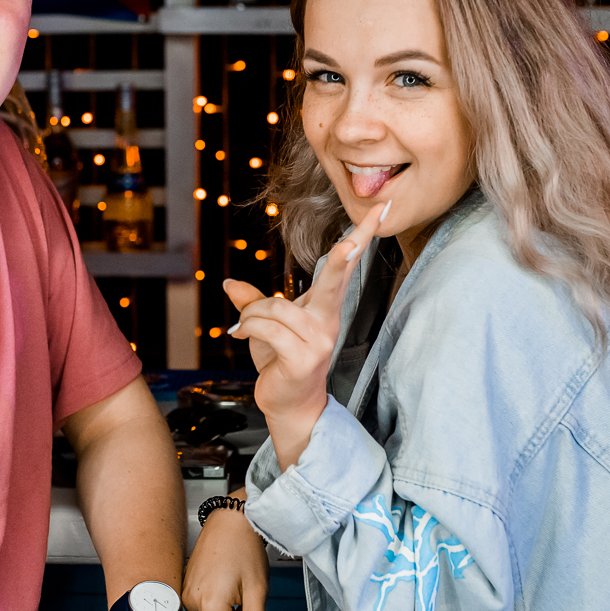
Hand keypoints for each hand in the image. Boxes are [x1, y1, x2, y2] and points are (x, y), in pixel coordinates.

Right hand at [183, 490, 269, 610]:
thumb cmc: (244, 548)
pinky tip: (225, 587)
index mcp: (209, 604)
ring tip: (237, 592)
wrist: (231, 521)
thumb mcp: (257, 590)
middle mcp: (190, 601)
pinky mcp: (185, 588)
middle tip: (247, 603)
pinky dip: (216, 608)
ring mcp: (185, 594)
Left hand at [222, 201, 386, 469]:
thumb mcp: (266, 327)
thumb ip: (252, 303)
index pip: (346, 265)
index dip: (363, 236)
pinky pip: (268, 330)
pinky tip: (239, 335)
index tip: (380, 208)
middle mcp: (327, 320)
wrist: (287, 402)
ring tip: (243, 328)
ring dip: (252, 316)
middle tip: (351, 242)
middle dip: (342, 258)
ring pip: (277, 308)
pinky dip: (247, 328)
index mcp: (324, 306)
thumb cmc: (280, 362)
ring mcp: (319, 341)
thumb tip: (229, 283)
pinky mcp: (303, 359)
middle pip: (334, 280)